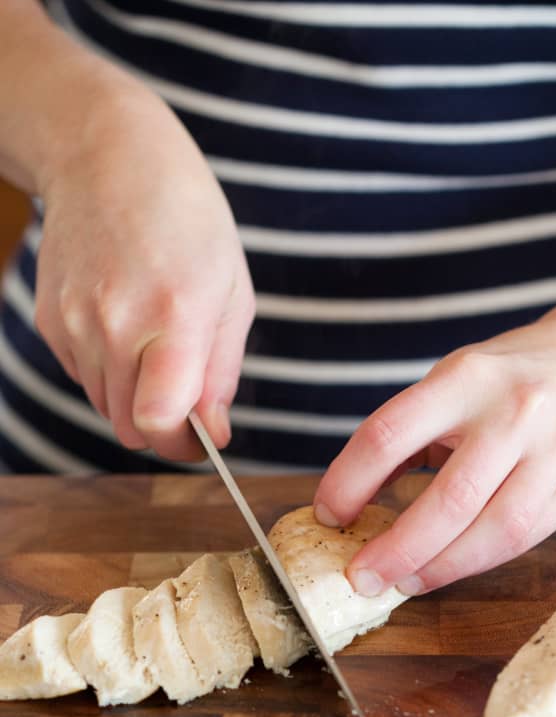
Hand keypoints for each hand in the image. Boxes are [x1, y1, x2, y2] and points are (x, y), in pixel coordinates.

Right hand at [34, 85, 253, 459]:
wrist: (110, 159)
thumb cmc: (189, 222)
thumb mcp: (233, 293)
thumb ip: (222, 372)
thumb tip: (214, 433)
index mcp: (174, 315)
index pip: (159, 421)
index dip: (182, 446)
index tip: (202, 440)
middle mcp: (115, 323)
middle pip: (129, 428)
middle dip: (164, 430)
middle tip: (189, 404)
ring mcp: (74, 322)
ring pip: (106, 407)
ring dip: (137, 400)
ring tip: (159, 347)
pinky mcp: (50, 320)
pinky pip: (84, 377)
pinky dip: (111, 372)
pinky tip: (127, 326)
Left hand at [314, 292, 555, 594]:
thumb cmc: (512, 376)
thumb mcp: (455, 379)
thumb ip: (411, 433)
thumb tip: (353, 496)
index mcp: (467, 377)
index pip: (390, 434)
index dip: (349, 481)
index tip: (329, 514)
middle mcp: (515, 412)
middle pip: (448, 498)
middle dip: (397, 548)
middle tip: (361, 576)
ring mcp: (555, 451)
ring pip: (493, 529)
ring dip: (440, 566)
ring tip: (402, 581)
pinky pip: (524, 538)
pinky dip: (478, 560)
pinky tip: (447, 568)